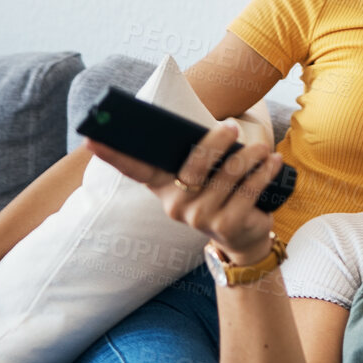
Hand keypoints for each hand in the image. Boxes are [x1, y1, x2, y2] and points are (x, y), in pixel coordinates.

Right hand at [84, 120, 282, 266]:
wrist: (244, 237)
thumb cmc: (221, 193)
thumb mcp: (205, 174)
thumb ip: (198, 154)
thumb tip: (211, 125)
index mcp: (164, 188)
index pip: (135, 169)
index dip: (113, 154)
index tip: (90, 137)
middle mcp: (176, 206)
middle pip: (192, 166)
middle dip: (214, 143)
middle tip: (232, 127)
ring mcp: (200, 218)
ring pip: (226, 177)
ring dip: (248, 158)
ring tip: (260, 147)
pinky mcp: (227, 226)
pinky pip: (248, 191)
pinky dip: (263, 173)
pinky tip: (272, 162)